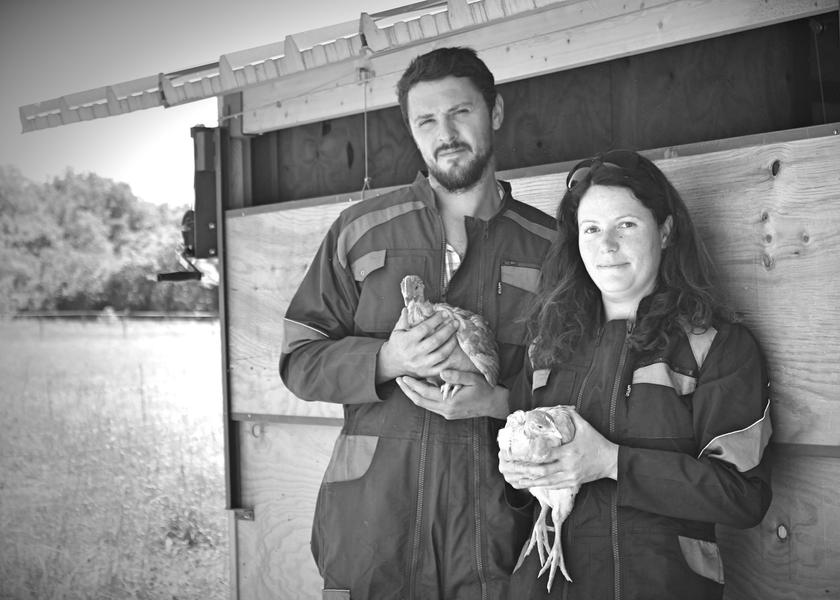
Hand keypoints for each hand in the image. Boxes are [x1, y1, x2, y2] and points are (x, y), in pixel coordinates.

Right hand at [376, 308, 457, 382]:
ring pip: (441, 354)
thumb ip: (404, 319)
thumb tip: (408, 307)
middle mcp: (415, 353)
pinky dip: (449, 358)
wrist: (391, 363)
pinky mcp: (426, 372)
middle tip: (455, 322)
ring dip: (451, 343)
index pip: (424, 328)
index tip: (444, 314)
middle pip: (436, 340)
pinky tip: (453, 349)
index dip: (436, 320)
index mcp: (407, 341)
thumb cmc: (396, 344)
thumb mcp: (397, 331)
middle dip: (448, 330)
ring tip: (456, 334)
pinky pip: (442, 366)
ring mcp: (421, 364)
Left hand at [396, 369, 509, 419]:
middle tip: (398, 380)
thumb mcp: (472, 379)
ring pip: (424, 404)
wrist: (494, 404)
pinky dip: (422, 397)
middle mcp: (445, 410)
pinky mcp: (448, 413)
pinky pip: (431, 405)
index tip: (403, 376)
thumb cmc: (484, 390)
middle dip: (407, 390)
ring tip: (405, 383)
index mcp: (449, 402)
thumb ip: (456, 376)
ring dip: (413, 394)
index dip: (413, 385)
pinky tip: (420, 388)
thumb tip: (441, 372)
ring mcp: (446, 413)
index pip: (425, 393)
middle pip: (419, 401)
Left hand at [498, 410, 617, 488]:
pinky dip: (540, 486)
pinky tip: (530, 484)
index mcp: (570, 451)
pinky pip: (553, 486)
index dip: (532, 455)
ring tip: (515, 479)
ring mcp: (569, 477)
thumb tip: (560, 406)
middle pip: (542, 470)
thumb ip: (571, 416)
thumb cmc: (597, 442)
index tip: (519, 453)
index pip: (547, 454)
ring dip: (529, 481)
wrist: (611, 461)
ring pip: (546, 481)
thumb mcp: (585, 426)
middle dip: (525, 470)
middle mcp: (568, 466)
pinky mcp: (572, 484)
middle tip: (511, 467)